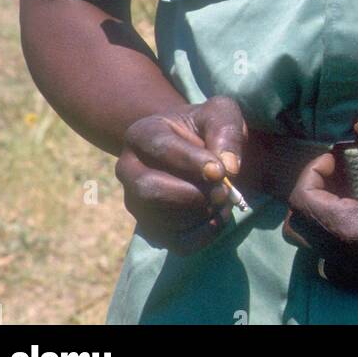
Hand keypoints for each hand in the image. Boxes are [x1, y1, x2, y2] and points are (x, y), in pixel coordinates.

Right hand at [115, 95, 247, 253]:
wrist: (196, 149)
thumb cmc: (205, 128)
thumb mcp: (220, 114)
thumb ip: (225, 132)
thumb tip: (228, 168)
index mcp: (142, 134)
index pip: (160, 149)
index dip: (191, 162)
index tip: (220, 171)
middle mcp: (129, 169)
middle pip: (149, 190)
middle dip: (192, 194)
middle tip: (223, 191)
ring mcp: (136, 202)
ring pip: (160, 218)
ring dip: (199, 213)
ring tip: (224, 199)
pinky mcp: (152, 229)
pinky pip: (174, 242)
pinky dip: (202, 235)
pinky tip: (219, 217)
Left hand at [284, 111, 357, 289]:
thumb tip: (357, 123)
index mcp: (348, 229)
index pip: (301, 198)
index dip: (314, 169)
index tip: (338, 155)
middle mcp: (344, 256)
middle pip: (299, 224)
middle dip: (314, 192)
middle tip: (340, 173)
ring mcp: (357, 271)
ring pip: (315, 241)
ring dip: (325, 212)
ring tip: (352, 189)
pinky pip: (335, 253)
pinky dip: (340, 230)